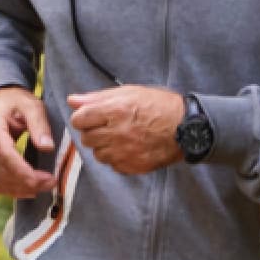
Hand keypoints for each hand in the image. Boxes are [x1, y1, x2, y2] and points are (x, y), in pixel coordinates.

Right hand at [0, 86, 57, 197]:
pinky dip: (12, 191)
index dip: (25, 172)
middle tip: (52, 183)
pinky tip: (29, 191)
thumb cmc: (16, 103)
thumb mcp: (32, 105)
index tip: (47, 179)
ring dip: (21, 189)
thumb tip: (48, 148)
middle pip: (2, 171)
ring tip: (44, 186)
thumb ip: (40, 124)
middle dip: (28, 182)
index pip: (6, 156)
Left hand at [68, 86, 184, 174]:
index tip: (90, 118)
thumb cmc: (159, 106)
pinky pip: (113, 166)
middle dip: (93, 133)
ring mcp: (125, 152)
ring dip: (104, 147)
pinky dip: (117, 159)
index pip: (79, 119)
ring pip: (98, 154)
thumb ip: (98, 98)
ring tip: (121, 138)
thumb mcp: (129, 93)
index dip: (83, 118)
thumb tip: (72, 100)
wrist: (187, 128)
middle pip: (86, 139)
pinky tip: (129, 149)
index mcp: (115, 111)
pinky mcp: (132, 166)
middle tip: (108, 127)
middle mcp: (117, 133)